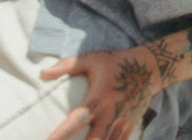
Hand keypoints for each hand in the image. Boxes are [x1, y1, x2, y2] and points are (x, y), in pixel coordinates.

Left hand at [41, 47, 158, 139]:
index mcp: (100, 97)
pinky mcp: (130, 126)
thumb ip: (67, 65)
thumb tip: (41, 73)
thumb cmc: (116, 62)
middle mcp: (112, 113)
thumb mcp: (92, 59)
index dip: (62, 134)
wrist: (150, 68)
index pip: (78, 120)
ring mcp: (122, 122)